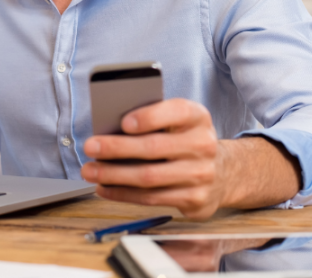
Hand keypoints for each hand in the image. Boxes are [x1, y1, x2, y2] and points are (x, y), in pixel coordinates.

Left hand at [80, 99, 301, 219]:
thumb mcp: (176, 122)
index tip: (123, 122)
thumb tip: (109, 128)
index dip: (149, 117)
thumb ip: (151, 119)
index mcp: (197, 117)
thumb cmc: (184, 140)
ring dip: (114, 175)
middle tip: (90, 146)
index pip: (176, 112)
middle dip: (117, 148)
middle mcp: (203, 145)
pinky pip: (151, 198)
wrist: (221, 172)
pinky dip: (123, 193)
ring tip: (90, 170)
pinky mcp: (195, 200)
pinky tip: (104, 187)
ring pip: (149, 177)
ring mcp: (201, 175)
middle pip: (154, 148)